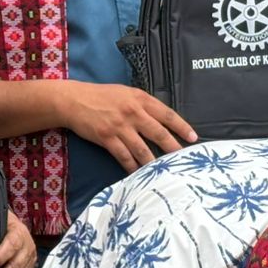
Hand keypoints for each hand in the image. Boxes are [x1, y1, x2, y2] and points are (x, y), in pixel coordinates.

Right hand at [62, 83, 197, 171]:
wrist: (74, 100)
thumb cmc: (102, 96)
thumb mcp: (126, 93)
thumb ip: (143, 104)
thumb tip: (161, 119)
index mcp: (140, 98)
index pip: (167, 114)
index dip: (182, 127)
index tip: (193, 137)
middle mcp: (132, 112)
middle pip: (158, 133)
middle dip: (173, 148)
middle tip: (183, 159)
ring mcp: (119, 126)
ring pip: (143, 149)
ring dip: (154, 162)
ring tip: (165, 172)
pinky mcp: (107, 138)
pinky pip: (124, 157)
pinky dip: (133, 167)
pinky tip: (139, 174)